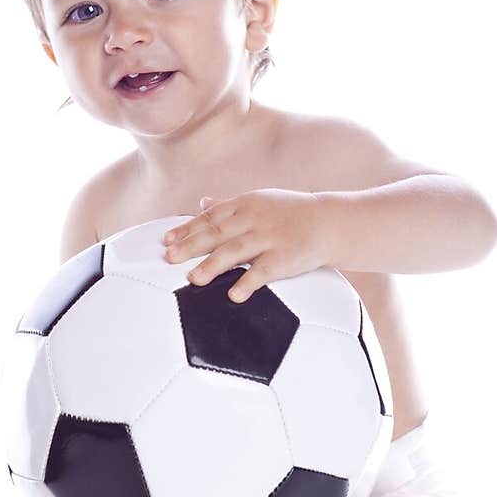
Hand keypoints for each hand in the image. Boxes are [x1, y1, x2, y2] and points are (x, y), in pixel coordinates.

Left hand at [162, 189, 330, 301]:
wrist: (330, 222)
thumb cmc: (291, 212)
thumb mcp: (260, 201)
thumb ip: (229, 205)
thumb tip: (202, 202)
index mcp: (246, 204)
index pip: (210, 217)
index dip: (187, 228)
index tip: (167, 240)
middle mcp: (254, 219)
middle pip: (217, 232)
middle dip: (191, 245)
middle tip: (169, 258)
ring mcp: (270, 238)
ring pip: (236, 251)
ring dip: (213, 266)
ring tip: (193, 280)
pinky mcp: (285, 257)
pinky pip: (263, 272)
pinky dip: (248, 283)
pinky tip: (234, 295)